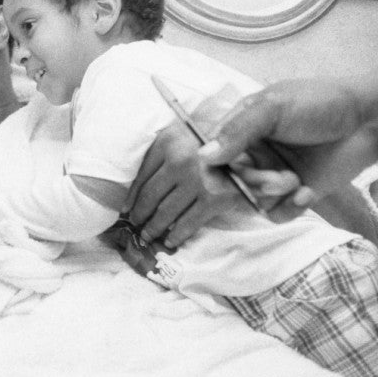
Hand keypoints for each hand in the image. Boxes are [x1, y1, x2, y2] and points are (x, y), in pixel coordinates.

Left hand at [122, 121, 240, 246]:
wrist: (251, 140)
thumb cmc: (211, 138)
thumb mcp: (181, 135)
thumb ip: (161, 154)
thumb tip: (136, 190)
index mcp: (167, 143)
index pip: (141, 176)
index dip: (131, 197)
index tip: (126, 209)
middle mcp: (180, 161)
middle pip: (151, 197)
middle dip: (140, 216)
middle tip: (134, 227)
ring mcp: (197, 181)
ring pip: (166, 212)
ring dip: (154, 228)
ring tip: (147, 236)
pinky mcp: (214, 198)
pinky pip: (190, 222)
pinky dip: (177, 235)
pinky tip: (170, 241)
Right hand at [198, 76, 377, 218]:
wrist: (368, 120)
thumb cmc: (320, 103)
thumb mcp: (273, 107)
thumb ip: (237, 130)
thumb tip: (205, 156)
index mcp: (241, 130)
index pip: (210, 157)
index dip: (212, 171)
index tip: (224, 177)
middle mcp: (253, 154)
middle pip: (231, 183)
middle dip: (251, 183)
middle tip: (275, 178)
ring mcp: (273, 175)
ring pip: (253, 200)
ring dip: (272, 194)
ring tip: (295, 181)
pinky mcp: (294, 194)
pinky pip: (277, 214)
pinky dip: (289, 208)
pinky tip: (306, 192)